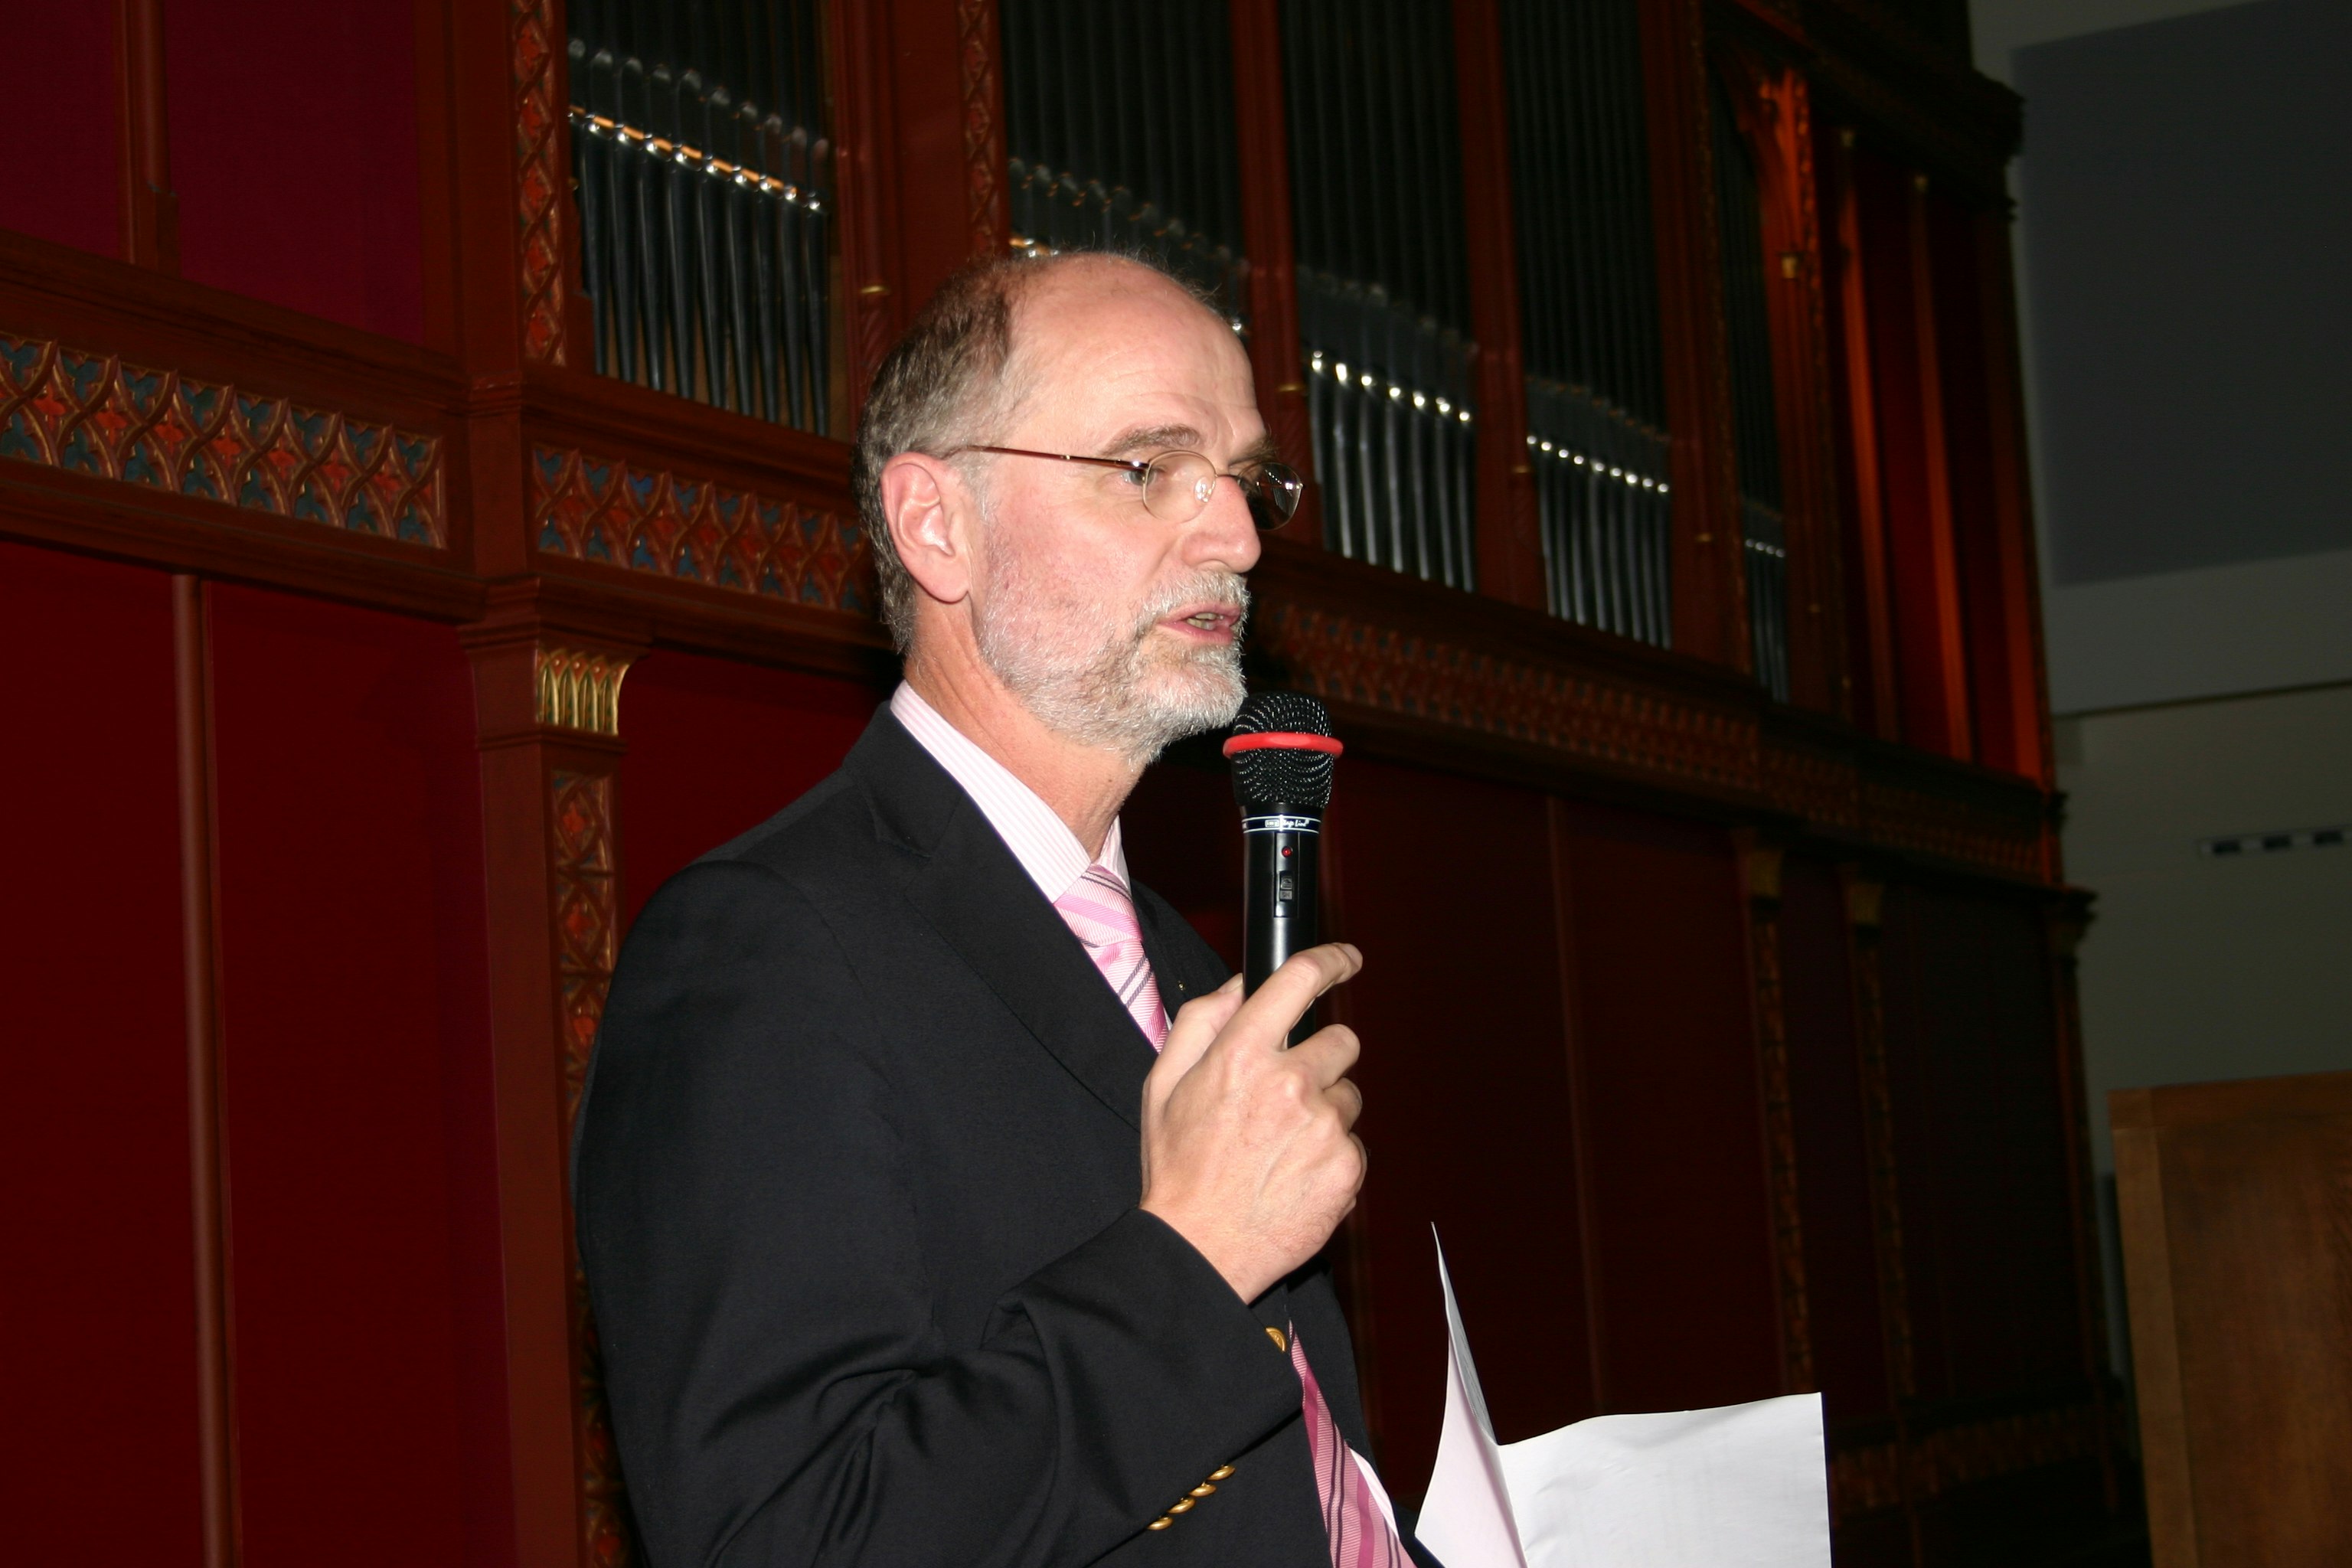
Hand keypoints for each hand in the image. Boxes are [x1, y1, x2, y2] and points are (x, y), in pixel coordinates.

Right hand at [1138, 944, 1366, 1301]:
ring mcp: (1324, 1126)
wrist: (1198, 1250)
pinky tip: (1293, 1174)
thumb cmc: (1178, 1169)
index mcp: (1241, 1054)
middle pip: (1341, 1040)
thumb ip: (1201, 1021)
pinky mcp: (1347, 1167)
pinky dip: (1330, 1155)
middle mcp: (1290, 1083)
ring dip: (1325, 1111)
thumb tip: (1240, 984)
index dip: (1331, 961)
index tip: (1346, 960)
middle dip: (1319, 1060)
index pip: (1300, 980)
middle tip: (1285, 1094)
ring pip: (1348, 1095)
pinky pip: (1353, 1143)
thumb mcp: (1163, 1084)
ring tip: (1280, 1146)